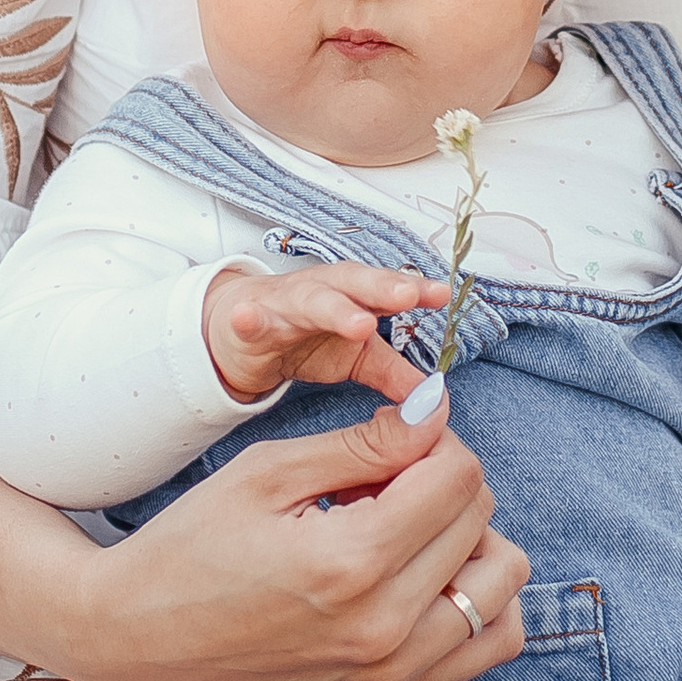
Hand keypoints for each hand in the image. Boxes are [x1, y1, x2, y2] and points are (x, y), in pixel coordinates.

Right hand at [120, 397, 530, 680]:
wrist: (141, 637)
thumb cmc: (194, 545)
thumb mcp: (270, 472)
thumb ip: (366, 442)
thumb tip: (438, 411)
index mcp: (350, 562)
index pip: (458, 477)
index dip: (433, 439)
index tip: (392, 438)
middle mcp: (385, 627)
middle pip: (482, 520)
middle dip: (444, 482)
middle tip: (381, 482)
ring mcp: (394, 671)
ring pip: (503, 583)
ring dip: (471, 540)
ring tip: (405, 531)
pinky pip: (487, 643)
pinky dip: (475, 600)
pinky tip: (421, 577)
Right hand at [202, 262, 447, 406]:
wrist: (240, 329)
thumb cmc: (305, 334)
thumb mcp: (357, 357)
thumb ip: (394, 373)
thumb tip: (434, 396)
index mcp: (354, 297)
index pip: (388, 291)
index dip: (415, 290)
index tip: (441, 294)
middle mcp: (323, 292)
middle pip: (355, 284)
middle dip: (382, 287)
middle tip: (407, 295)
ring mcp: (285, 304)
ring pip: (310, 301)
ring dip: (333, 308)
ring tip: (358, 322)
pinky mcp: (249, 325)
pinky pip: (249, 321)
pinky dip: (249, 319)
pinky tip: (247, 318)